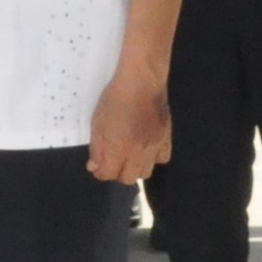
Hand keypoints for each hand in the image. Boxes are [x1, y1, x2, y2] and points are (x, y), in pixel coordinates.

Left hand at [87, 60, 171, 182]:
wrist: (141, 82)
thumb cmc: (114, 99)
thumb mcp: (97, 122)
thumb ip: (97, 148)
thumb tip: (94, 167)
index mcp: (118, 148)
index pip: (108, 174)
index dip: (100, 171)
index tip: (97, 164)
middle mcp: (138, 153)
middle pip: (128, 178)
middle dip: (117, 172)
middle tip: (112, 159)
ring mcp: (154, 147)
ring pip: (145, 172)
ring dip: (135, 167)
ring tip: (129, 154)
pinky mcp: (166, 138)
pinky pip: (163, 159)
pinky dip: (153, 158)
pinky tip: (146, 147)